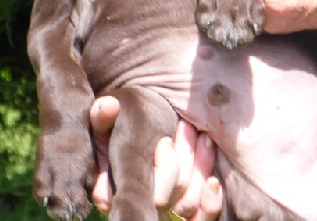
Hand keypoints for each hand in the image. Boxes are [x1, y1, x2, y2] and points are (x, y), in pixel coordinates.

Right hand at [90, 96, 222, 219]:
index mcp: (111, 192)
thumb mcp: (110, 120)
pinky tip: (213, 180)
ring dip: (199, 168)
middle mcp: (136, 208)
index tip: (165, 141)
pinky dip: (210, 202)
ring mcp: (160, 216)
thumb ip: (103, 116)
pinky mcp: (183, 217)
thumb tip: (108, 106)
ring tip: (200, 135)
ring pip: (187, 204)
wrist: (147, 126)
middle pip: (168, 198)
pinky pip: (201, 220)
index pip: (143, 194)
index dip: (163, 169)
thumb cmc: (125, 123)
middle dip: (182, 160)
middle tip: (184, 127)